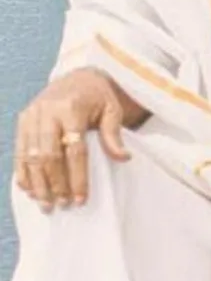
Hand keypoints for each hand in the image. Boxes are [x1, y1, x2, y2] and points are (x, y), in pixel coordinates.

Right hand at [14, 68, 132, 211]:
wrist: (78, 76)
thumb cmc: (98, 96)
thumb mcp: (112, 110)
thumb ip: (113, 134)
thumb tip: (124, 158)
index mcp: (71, 108)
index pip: (73, 150)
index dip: (77, 177)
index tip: (80, 199)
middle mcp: (47, 112)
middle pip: (47, 156)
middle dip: (54, 184)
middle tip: (62, 204)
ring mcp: (31, 115)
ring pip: (29, 157)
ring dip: (37, 183)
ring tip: (46, 204)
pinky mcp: (22, 120)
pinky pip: (18, 151)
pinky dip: (22, 172)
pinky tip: (30, 189)